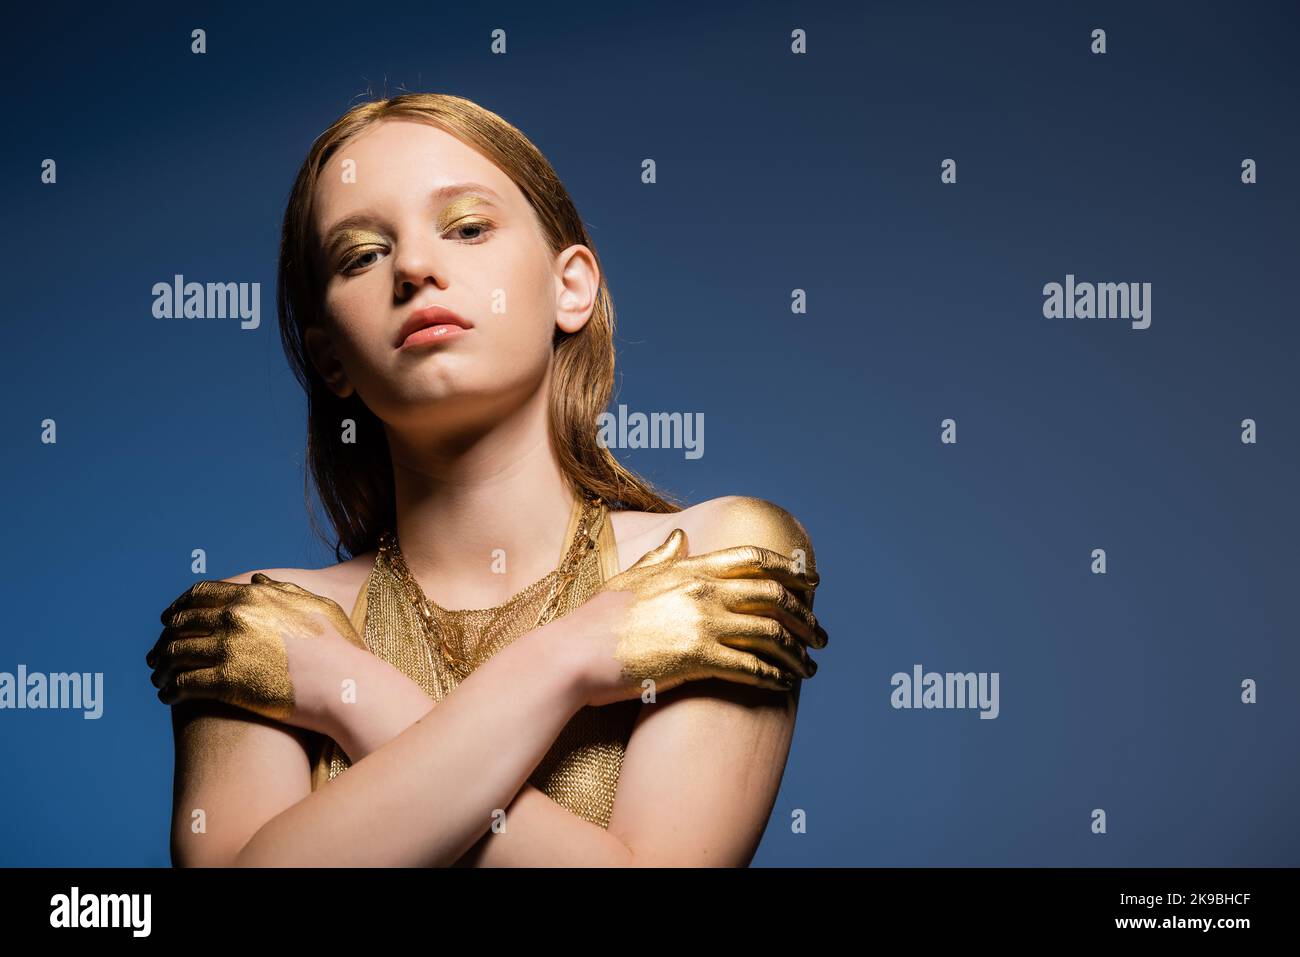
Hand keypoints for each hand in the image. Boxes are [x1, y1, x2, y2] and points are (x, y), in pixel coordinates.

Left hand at [145, 574, 370, 733]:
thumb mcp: (315, 606)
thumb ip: (283, 590)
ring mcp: (228, 648)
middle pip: (182, 623)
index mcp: (253, 596)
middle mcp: (234, 617)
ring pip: (176, 654)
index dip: (179, 606)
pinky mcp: (225, 682)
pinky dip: (170, 690)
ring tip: (159, 679)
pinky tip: (169, 698)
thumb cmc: (338, 648)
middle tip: (156, 653)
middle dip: (164, 638)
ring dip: (162, 667)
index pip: (200, 594)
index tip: (169, 618)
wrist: (345, 683)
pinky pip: (183, 683)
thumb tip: (258, 579)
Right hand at [571, 528, 827, 706]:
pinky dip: (775, 677)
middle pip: (773, 597)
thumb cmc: (596, 619)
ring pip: (769, 635)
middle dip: (805, 617)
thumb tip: (681, 534)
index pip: (754, 560)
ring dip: (797, 652)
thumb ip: (662, 556)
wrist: (573, 654)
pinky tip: (786, 685)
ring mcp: (701, 624)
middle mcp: (702, 591)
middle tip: (821, 635)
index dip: (790, 570)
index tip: (812, 583)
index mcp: (690, 568)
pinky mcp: (697, 659)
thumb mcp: (630, 576)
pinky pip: (751, 668)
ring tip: (811, 667)